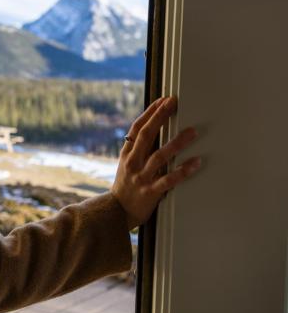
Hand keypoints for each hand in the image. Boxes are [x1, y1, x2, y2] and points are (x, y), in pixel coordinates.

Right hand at [111, 96, 200, 229]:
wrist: (116, 212)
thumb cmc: (125, 186)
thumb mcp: (126, 164)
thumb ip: (138, 149)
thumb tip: (153, 130)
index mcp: (127, 153)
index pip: (137, 128)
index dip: (150, 113)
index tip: (163, 100)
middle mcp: (133, 162)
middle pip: (147, 135)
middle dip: (160, 117)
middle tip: (173, 104)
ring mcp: (141, 177)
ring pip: (160, 156)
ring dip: (177, 142)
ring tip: (192, 131)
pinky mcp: (151, 192)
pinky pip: (169, 179)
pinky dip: (183, 170)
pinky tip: (195, 162)